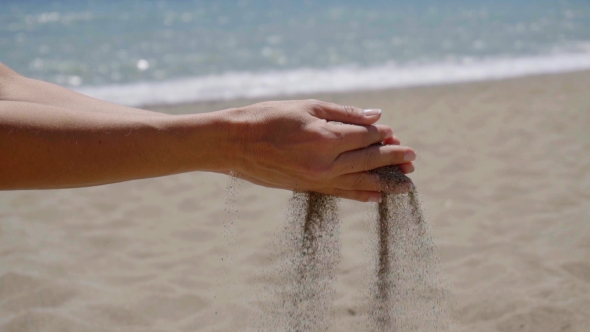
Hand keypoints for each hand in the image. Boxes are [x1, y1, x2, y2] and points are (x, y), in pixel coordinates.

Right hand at [224, 99, 414, 201]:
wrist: (234, 144)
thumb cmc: (268, 118)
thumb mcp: (307, 106)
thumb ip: (344, 113)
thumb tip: (376, 116)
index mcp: (326, 139)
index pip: (365, 137)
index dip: (382, 134)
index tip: (393, 132)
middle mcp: (325, 164)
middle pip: (368, 161)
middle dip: (393, 159)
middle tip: (412, 159)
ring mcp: (317, 180)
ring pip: (360, 182)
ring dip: (385, 181)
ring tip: (406, 183)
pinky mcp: (308, 188)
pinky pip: (341, 193)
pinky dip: (361, 194)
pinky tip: (377, 196)